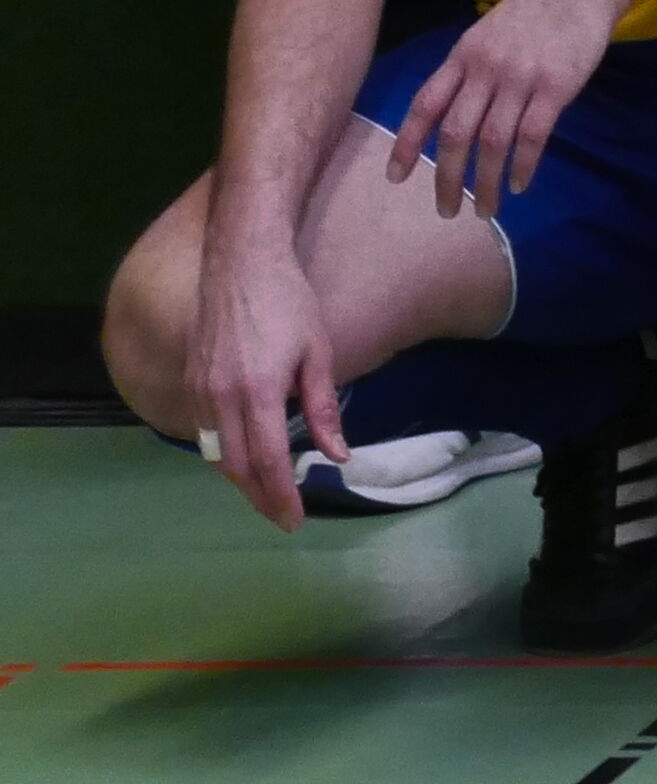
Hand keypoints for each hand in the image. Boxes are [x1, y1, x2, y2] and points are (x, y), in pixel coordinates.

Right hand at [193, 236, 345, 529]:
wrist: (241, 264)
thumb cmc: (290, 304)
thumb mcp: (319, 353)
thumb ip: (324, 407)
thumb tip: (338, 455)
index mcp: (258, 391)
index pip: (268, 459)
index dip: (280, 494)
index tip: (294, 519)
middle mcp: (221, 397)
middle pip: (236, 465)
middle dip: (259, 495)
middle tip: (282, 516)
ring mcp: (200, 390)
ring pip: (214, 453)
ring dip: (239, 478)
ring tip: (266, 494)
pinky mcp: (190, 381)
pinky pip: (203, 432)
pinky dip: (222, 453)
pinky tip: (242, 459)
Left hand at [388, 0, 635, 216]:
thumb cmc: (536, 9)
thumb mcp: (489, 34)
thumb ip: (471, 70)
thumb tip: (454, 117)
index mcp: (463, 55)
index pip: (425, 105)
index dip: (407, 143)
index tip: (396, 178)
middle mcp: (485, 68)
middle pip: (456, 133)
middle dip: (447, 178)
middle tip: (446, 211)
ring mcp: (521, 77)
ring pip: (493, 142)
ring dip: (486, 183)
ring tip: (486, 210)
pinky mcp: (556, 86)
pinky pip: (533, 136)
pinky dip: (524, 166)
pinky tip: (521, 185)